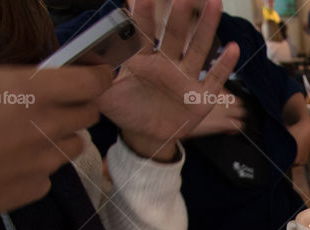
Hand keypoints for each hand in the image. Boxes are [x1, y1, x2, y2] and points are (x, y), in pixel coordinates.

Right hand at [0, 40, 109, 219]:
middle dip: (77, 104)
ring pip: (72, 145)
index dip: (97, 76)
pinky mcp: (30, 192)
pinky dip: (37, 165)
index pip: (89, 83)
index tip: (96, 73)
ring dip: (58, 135)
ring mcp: (40, 165)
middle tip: (51, 101)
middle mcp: (42, 130)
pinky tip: (8, 161)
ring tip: (24, 133)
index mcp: (24, 93)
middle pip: (88, 115)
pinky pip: (49, 174)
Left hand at [97, 0, 239, 160]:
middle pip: (176, 35)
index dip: (143, 17)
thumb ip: (93, 77)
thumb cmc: (124, 111)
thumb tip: (76, 59)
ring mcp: (185, 79)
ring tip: (215, 4)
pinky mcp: (200, 97)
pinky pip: (214, 79)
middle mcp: (167, 64)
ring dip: (207, 28)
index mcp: (143, 60)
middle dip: (180, 15)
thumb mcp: (103, 96)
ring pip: (199, 49)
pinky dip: (224, 66)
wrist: (144, 136)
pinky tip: (233, 48)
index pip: (144, 34)